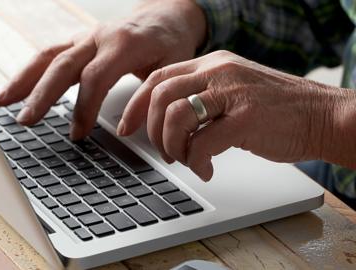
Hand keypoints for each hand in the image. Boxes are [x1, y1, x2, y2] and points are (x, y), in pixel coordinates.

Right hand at [0, 0, 206, 139]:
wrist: (166, 16)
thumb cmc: (170, 43)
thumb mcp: (171, 69)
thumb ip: (148, 97)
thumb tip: (124, 130)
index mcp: (123, 43)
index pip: (95, 78)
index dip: (84, 108)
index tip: (77, 134)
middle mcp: (98, 37)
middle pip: (62, 65)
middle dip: (42, 94)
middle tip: (26, 121)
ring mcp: (85, 38)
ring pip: (48, 56)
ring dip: (24, 79)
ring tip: (2, 102)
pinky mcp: (78, 42)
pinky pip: (49, 54)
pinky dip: (29, 72)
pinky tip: (15, 88)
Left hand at [118, 50, 350, 180]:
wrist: (322, 116)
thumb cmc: (275, 109)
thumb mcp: (232, 90)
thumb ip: (200, 97)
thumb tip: (165, 122)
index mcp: (212, 64)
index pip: (158, 78)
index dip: (136, 105)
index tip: (126, 127)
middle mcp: (219, 72)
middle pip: (160, 96)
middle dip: (154, 131)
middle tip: (166, 151)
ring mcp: (233, 93)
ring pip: (176, 116)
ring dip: (172, 146)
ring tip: (185, 159)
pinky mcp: (246, 118)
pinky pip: (202, 143)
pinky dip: (196, 162)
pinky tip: (207, 169)